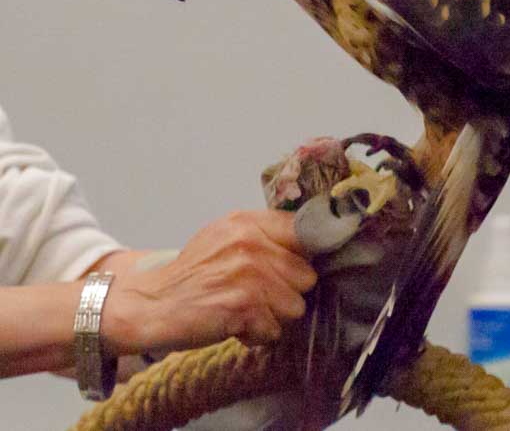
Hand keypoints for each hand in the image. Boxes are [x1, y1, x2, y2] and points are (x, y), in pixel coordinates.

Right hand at [102, 210, 316, 354]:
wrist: (148, 305)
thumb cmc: (192, 277)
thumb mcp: (225, 239)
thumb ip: (264, 237)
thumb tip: (313, 247)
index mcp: (247, 222)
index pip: (305, 233)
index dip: (302, 257)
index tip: (290, 269)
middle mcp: (250, 242)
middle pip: (306, 277)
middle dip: (286, 293)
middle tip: (254, 296)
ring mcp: (248, 273)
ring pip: (295, 306)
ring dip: (272, 317)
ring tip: (242, 311)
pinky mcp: (244, 305)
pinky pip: (274, 330)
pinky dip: (255, 335)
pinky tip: (233, 325)